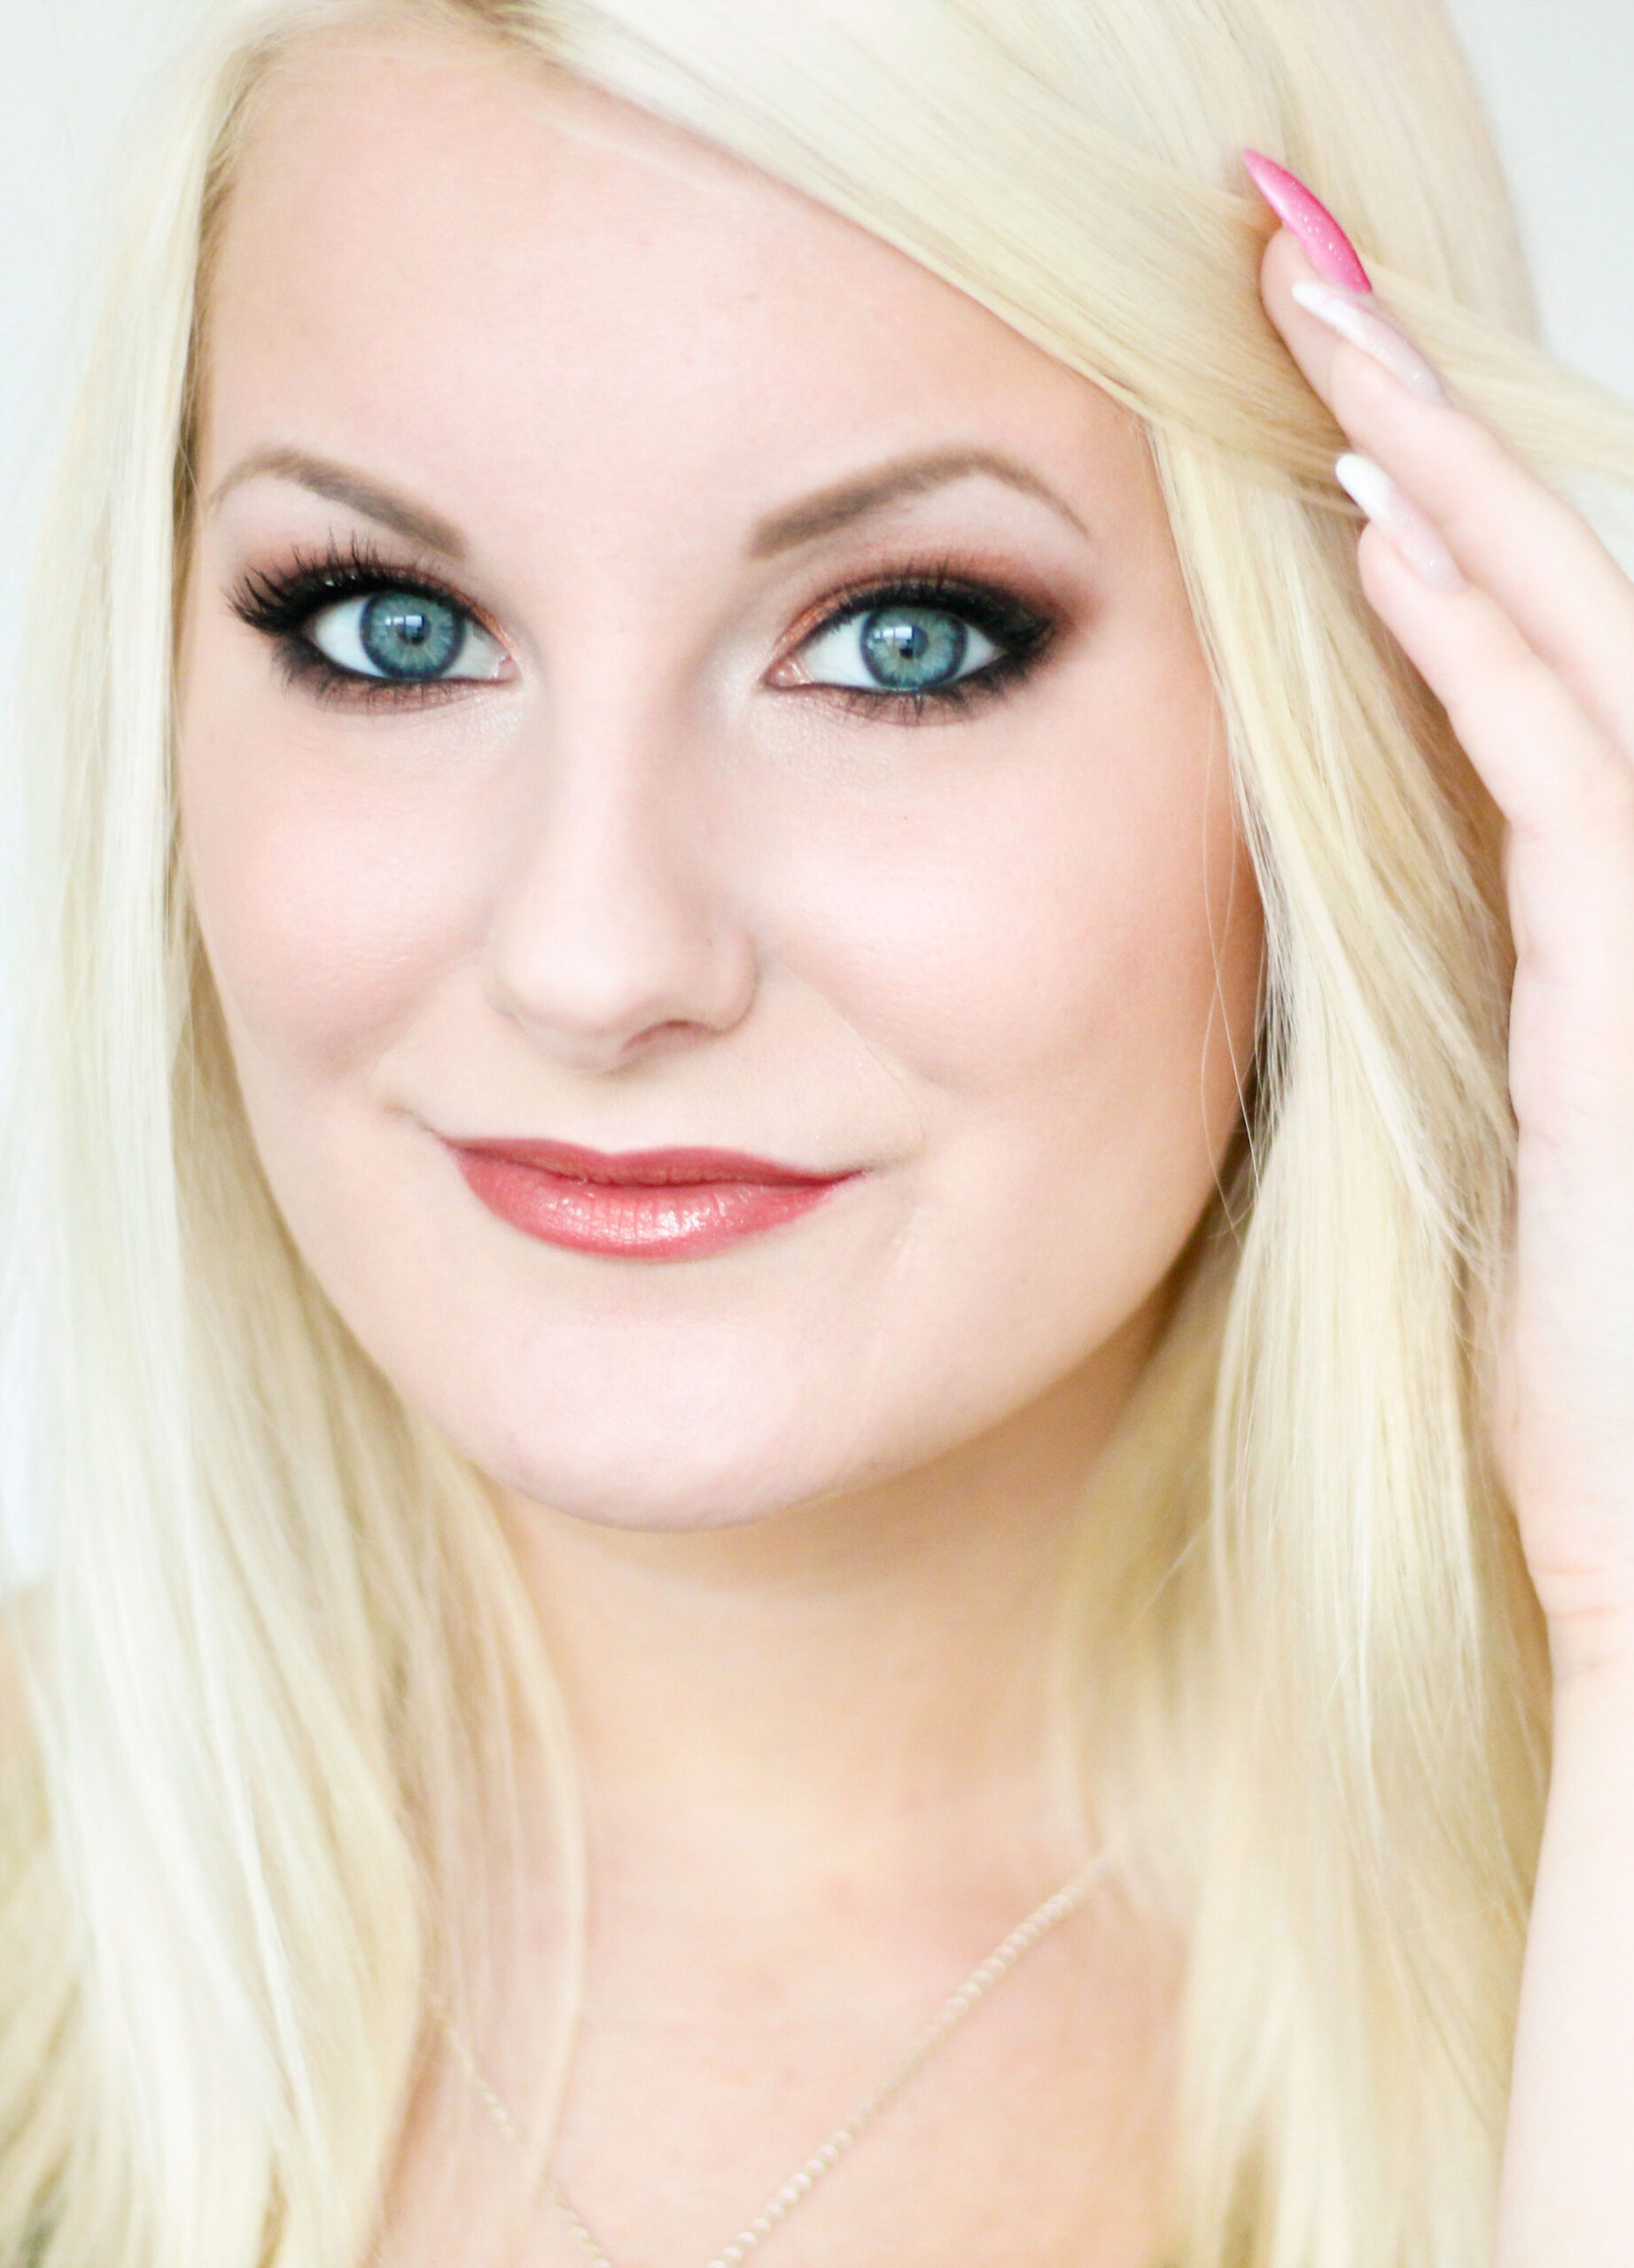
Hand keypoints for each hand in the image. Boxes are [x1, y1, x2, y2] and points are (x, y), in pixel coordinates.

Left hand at [1249, 166, 1633, 1688]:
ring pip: (1558, 634)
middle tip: (1288, 254)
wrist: (1631, 1530)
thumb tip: (1324, 856)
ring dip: (1441, 463)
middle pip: (1536, 582)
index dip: (1413, 479)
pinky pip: (1559, 772)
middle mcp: (1633, 882)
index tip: (1285, 367)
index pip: (1498, 636)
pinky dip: (1474, 642)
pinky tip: (1380, 530)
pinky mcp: (1630, 997)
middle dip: (1419, 403)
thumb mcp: (1471, 1125)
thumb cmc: (1559, 1362)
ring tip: (1319, 324)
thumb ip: (1428, 977)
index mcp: (1579, 901)